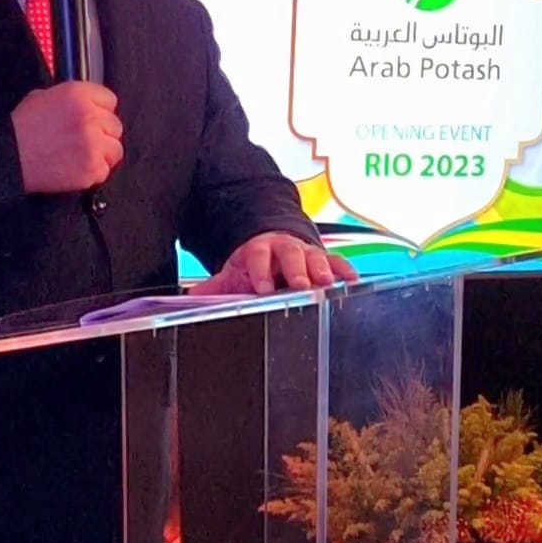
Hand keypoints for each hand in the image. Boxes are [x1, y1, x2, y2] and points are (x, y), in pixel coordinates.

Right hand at [11, 82, 122, 192]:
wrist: (7, 157)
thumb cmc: (20, 129)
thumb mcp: (41, 97)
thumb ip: (70, 99)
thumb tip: (85, 104)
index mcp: (78, 95)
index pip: (110, 100)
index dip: (100, 111)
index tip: (94, 120)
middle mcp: (89, 116)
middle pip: (115, 126)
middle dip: (102, 134)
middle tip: (84, 142)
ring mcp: (93, 143)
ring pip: (115, 149)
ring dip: (102, 154)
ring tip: (82, 157)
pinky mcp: (91, 168)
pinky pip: (104, 171)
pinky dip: (93, 174)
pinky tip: (75, 169)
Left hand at [198, 232, 358, 295]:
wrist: (273, 243)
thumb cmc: (254, 264)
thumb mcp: (233, 273)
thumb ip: (214, 286)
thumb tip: (189, 299)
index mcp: (259, 249)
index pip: (258, 256)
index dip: (260, 270)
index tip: (262, 287)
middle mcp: (285, 247)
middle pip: (291, 255)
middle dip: (297, 270)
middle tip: (302, 285)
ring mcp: (306, 252)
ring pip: (316, 256)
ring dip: (323, 269)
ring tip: (328, 283)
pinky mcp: (324, 259)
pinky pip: (337, 261)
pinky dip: (344, 270)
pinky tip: (352, 281)